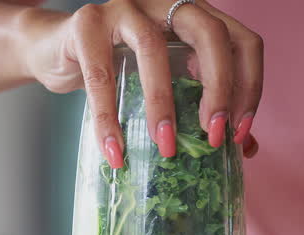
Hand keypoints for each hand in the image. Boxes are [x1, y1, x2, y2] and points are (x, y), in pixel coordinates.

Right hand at [15, 0, 261, 163]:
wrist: (53, 52)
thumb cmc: (114, 70)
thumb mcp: (164, 86)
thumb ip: (199, 106)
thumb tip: (246, 148)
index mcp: (194, 17)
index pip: (242, 41)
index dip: (250, 86)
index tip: (239, 133)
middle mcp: (165, 4)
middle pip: (210, 34)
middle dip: (219, 89)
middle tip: (213, 137)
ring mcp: (125, 8)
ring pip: (153, 47)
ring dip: (163, 103)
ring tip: (165, 148)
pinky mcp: (86, 24)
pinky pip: (101, 74)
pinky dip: (108, 117)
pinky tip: (114, 151)